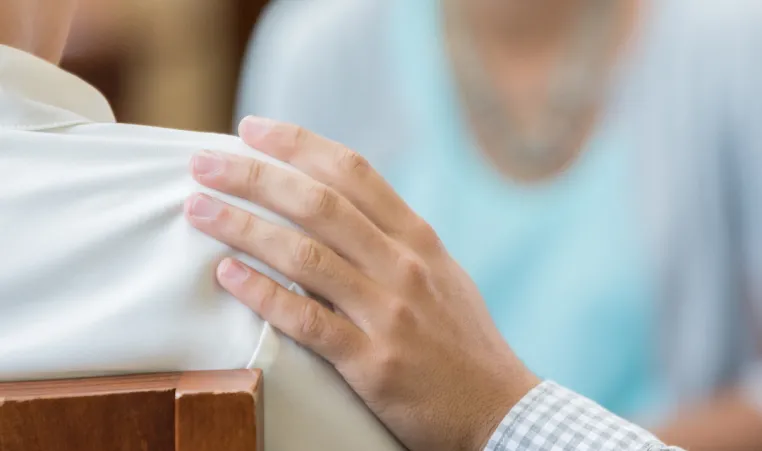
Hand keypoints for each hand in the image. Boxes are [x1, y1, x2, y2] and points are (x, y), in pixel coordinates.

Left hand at [185, 117, 539, 450]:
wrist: (499, 407)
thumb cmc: (460, 337)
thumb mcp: (438, 271)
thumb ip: (391, 238)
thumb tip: (332, 207)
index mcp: (417, 238)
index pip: (353, 172)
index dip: (298, 144)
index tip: (253, 128)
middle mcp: (403, 266)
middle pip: (318, 204)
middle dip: (255, 176)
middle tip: (204, 163)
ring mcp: (389, 313)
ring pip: (304, 257)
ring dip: (244, 228)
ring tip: (199, 210)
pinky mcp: (373, 362)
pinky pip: (306, 321)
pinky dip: (262, 294)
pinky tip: (227, 275)